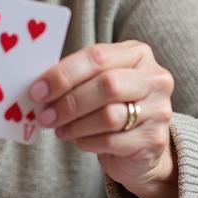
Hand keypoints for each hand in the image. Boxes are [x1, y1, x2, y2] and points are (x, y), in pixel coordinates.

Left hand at [30, 41, 177, 197]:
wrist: (141, 144)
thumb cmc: (112, 104)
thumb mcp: (99, 81)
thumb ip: (76, 77)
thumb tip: (39, 86)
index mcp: (137, 53)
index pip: (97, 56)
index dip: (64, 73)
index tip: (37, 90)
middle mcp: (155, 78)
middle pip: (106, 85)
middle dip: (69, 101)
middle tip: (45, 115)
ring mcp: (159, 110)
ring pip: (109, 116)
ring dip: (76, 125)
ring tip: (59, 129)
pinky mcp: (154, 140)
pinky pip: (112, 141)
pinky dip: (88, 142)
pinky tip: (77, 141)